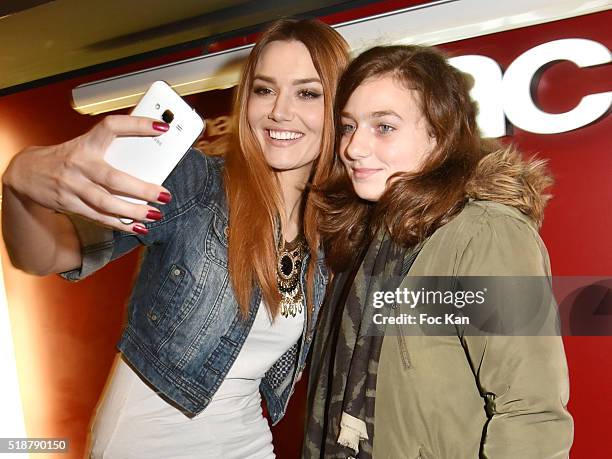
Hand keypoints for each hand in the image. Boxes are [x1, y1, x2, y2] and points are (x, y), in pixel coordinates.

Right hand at [4, 115, 172, 232]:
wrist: (25, 172)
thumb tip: (147, 154)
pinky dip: (119, 223)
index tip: (162, 127)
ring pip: (106, 202)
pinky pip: (98, 217)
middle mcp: (79, 164)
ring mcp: (73, 186)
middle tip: (164, 195)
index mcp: (86, 144)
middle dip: (142, 190)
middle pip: (113, 179)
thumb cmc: (65, 158)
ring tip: (154, 215)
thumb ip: (110, 149)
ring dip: (133, 211)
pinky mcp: (69, 204)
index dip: (137, 124)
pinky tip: (136, 226)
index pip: (112, 127)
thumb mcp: (84, 146)